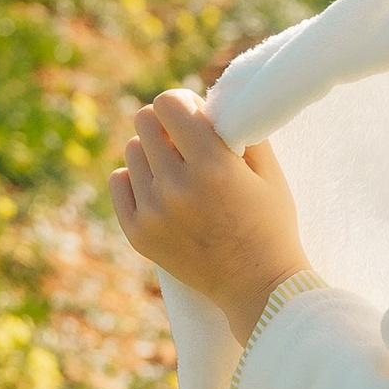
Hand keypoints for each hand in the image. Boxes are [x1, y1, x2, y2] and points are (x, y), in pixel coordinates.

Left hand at [110, 88, 310, 340]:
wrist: (258, 287)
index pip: (169, 103)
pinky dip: (136, 179)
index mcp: (213, 166)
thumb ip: (239, 129)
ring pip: (131, 150)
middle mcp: (176, 187)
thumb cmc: (271, 224)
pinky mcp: (137, 233)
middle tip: (183, 140)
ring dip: (152, 152)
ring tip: (177, 170)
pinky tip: (160, 189)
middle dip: (165, 124)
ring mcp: (152, 212)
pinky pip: (118, 181)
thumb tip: (207, 101)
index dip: (182, 101)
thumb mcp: (270, 172)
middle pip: (144, 121)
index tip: (193, 114)